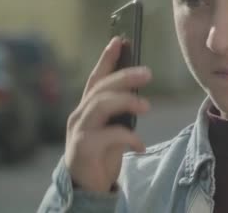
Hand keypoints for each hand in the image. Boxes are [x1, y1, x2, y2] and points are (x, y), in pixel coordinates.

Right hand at [64, 37, 151, 192]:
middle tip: (148, 73)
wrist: (86, 187)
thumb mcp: (113, 128)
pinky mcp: (83, 148)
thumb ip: (120, 112)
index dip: (107, 59)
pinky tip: (140, 145)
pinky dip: (129, 138)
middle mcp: (80, 115)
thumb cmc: (101, 154)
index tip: (119, 40)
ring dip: (126, 101)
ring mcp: (79, 131)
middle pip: (101, 88)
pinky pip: (109, 135)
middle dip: (124, 76)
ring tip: (147, 106)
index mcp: (88, 108)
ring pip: (101, 104)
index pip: (96, 78)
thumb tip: (138, 95)